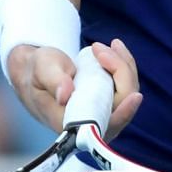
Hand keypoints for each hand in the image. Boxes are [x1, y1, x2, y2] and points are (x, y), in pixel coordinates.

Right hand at [7, 38, 144, 137]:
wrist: (38, 73)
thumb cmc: (37, 73)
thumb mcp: (42, 71)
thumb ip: (53, 81)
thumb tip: (66, 95)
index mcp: (72, 125)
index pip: (105, 125)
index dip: (122, 113)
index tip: (134, 97)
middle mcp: (92, 125)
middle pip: (122, 103)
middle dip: (120, 71)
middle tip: (100, 48)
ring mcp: (103, 114)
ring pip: (128, 92)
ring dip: (124, 65)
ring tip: (110, 45)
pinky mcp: (109, 102)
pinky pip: (126, 86)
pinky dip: (124, 66)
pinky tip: (116, 50)